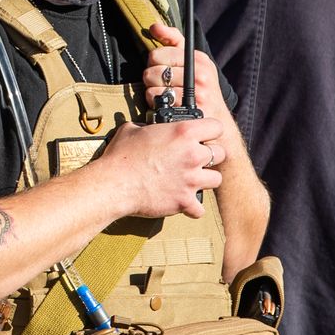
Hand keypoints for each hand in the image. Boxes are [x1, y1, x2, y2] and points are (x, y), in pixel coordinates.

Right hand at [96, 116, 224, 218]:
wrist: (114, 184)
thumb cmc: (121, 156)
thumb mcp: (133, 129)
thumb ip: (147, 126)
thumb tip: (144, 126)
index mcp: (183, 132)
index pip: (217, 127)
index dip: (211, 131)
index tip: (204, 136)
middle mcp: (192, 155)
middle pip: (221, 154)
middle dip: (210, 157)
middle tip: (196, 160)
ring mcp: (191, 180)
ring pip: (217, 180)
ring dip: (206, 180)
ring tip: (192, 181)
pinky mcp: (185, 201)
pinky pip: (200, 208)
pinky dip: (193, 208)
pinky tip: (183, 203)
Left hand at [142, 23, 228, 120]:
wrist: (217, 122)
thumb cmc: (201, 88)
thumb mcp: (194, 62)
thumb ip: (174, 40)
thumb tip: (154, 26)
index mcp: (199, 60)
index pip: (160, 53)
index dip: (154, 61)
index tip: (160, 66)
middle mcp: (200, 75)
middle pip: (153, 69)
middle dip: (151, 76)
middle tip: (160, 82)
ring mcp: (195, 94)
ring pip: (153, 86)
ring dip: (152, 91)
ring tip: (164, 94)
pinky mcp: (188, 111)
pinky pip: (157, 101)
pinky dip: (156, 103)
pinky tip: (165, 104)